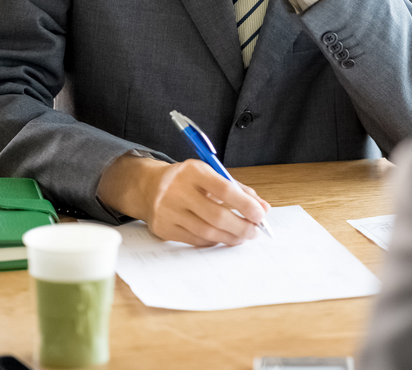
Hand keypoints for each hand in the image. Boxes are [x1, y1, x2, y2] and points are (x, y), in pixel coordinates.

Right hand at [97, 156, 269, 245]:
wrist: (148, 187)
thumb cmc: (186, 181)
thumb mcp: (210, 175)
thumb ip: (238, 190)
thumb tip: (263, 208)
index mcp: (192, 171)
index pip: (224, 189)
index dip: (245, 204)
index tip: (260, 215)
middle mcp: (177, 190)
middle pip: (216, 215)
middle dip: (241, 226)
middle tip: (254, 231)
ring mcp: (168, 210)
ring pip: (206, 231)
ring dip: (230, 237)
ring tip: (242, 236)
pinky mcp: (163, 228)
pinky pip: (195, 240)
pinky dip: (213, 241)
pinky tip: (222, 238)